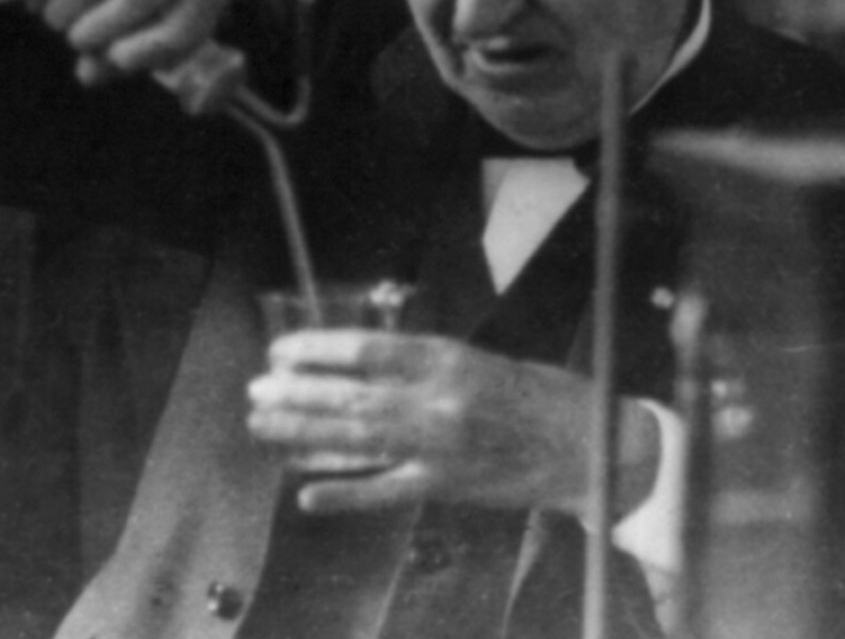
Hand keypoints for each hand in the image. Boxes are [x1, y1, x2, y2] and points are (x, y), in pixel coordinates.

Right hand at [19, 0, 230, 85]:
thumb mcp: (149, 23)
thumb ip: (121, 55)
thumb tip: (88, 75)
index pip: (180, 31)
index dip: (143, 54)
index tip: (113, 60)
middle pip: (134, 3)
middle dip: (93, 32)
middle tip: (74, 40)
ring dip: (65, 7)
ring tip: (56, 19)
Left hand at [247, 330, 662, 515]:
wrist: (588, 445)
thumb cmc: (535, 393)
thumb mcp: (478, 359)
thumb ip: (423, 363)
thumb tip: (358, 363)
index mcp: (447, 358)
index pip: (366, 349)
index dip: (317, 350)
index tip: (282, 351)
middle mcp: (437, 400)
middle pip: (349, 396)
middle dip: (296, 395)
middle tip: (256, 391)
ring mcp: (438, 447)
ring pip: (356, 441)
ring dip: (302, 436)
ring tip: (262, 427)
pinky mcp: (444, 487)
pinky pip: (384, 491)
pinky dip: (343, 493)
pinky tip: (306, 496)